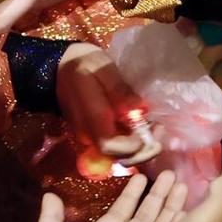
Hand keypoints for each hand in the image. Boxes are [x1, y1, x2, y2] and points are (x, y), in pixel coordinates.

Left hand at [22, 172, 185, 221]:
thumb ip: (51, 221)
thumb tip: (50, 194)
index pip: (120, 211)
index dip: (131, 194)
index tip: (142, 176)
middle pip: (144, 217)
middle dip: (157, 196)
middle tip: (170, 174)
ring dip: (169, 208)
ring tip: (181, 186)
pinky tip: (186, 215)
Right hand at [59, 42, 158, 160]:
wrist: (62, 67)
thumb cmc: (85, 64)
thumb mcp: (103, 69)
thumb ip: (120, 90)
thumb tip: (139, 109)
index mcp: (90, 117)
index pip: (109, 145)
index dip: (133, 146)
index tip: (152, 130)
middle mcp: (88, 133)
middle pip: (116, 156)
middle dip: (142, 151)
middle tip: (160, 131)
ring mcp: (91, 136)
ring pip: (117, 154)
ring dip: (140, 148)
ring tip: (155, 127)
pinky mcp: (95, 134)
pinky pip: (115, 146)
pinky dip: (133, 143)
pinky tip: (145, 127)